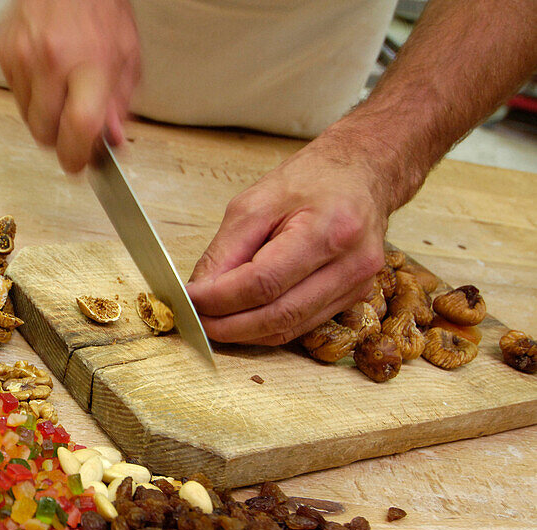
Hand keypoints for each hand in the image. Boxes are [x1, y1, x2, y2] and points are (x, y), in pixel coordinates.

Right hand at [0, 0, 140, 173]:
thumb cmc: (101, 8)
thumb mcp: (128, 56)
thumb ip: (120, 104)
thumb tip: (111, 142)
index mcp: (90, 63)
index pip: (78, 128)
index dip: (77, 156)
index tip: (79, 165)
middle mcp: (52, 62)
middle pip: (45, 133)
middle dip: (59, 140)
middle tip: (73, 131)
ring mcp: (22, 57)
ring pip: (27, 118)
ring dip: (45, 117)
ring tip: (62, 92)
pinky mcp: (4, 52)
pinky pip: (15, 94)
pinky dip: (32, 95)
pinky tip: (47, 74)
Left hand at [186, 135, 389, 344]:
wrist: (362, 174)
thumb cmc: (310, 181)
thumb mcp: (254, 203)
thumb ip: (224, 251)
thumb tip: (200, 291)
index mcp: (328, 230)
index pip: (263, 282)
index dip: (220, 298)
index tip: (190, 299)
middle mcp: (351, 263)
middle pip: (278, 314)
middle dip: (228, 324)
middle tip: (197, 319)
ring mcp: (357, 285)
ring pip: (289, 328)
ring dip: (244, 332)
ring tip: (213, 321)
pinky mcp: (355, 298)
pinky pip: (301, 326)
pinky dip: (266, 328)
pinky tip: (243, 319)